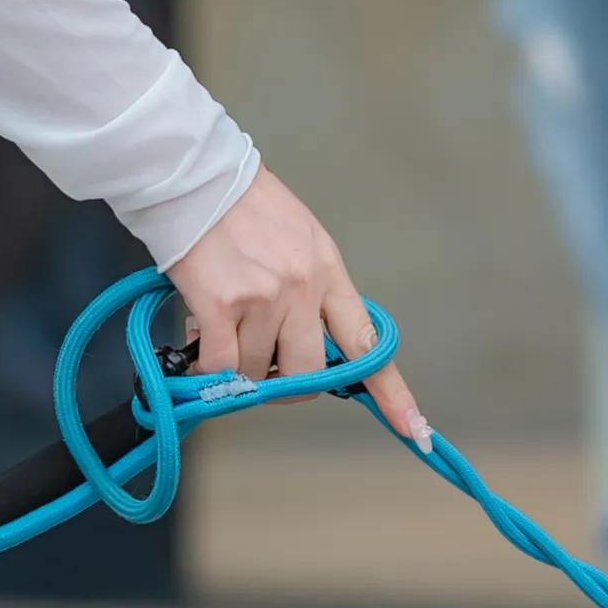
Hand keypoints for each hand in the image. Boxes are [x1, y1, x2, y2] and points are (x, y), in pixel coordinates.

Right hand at [167, 168, 426, 445]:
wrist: (193, 178)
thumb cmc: (240, 207)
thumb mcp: (298, 240)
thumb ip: (310, 291)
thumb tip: (298, 346)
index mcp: (328, 271)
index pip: (366, 342)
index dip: (392, 392)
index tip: (414, 429)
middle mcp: (304, 288)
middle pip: (309, 373)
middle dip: (283, 381)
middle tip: (258, 365)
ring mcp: (265, 298)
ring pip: (258, 372)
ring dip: (237, 365)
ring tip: (220, 329)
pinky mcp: (223, 305)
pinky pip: (222, 365)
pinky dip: (208, 366)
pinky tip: (199, 338)